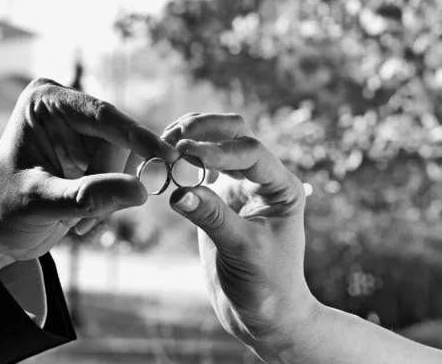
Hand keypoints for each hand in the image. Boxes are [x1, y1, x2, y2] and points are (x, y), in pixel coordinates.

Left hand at [0, 78, 177, 271]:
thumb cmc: (3, 210)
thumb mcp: (40, 202)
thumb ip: (87, 196)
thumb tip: (141, 191)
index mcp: (45, 103)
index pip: (103, 115)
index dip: (139, 138)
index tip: (168, 158)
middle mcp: (66, 110)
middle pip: (118, 140)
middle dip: (110, 180)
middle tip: (91, 217)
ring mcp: (80, 132)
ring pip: (123, 161)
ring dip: (109, 196)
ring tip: (79, 221)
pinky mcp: (90, 154)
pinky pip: (119, 175)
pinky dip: (109, 201)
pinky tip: (82, 218)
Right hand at [162, 113, 317, 359]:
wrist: (262, 312)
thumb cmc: (267, 285)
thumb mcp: (243, 251)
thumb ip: (213, 218)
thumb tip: (178, 192)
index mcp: (280, 187)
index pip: (250, 152)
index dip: (218, 151)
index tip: (186, 156)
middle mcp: (261, 179)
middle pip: (234, 133)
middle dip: (204, 130)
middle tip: (171, 140)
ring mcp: (238, 185)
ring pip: (214, 143)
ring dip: (189, 140)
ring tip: (160, 148)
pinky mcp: (216, 197)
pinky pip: (196, 169)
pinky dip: (179, 163)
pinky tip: (160, 166)